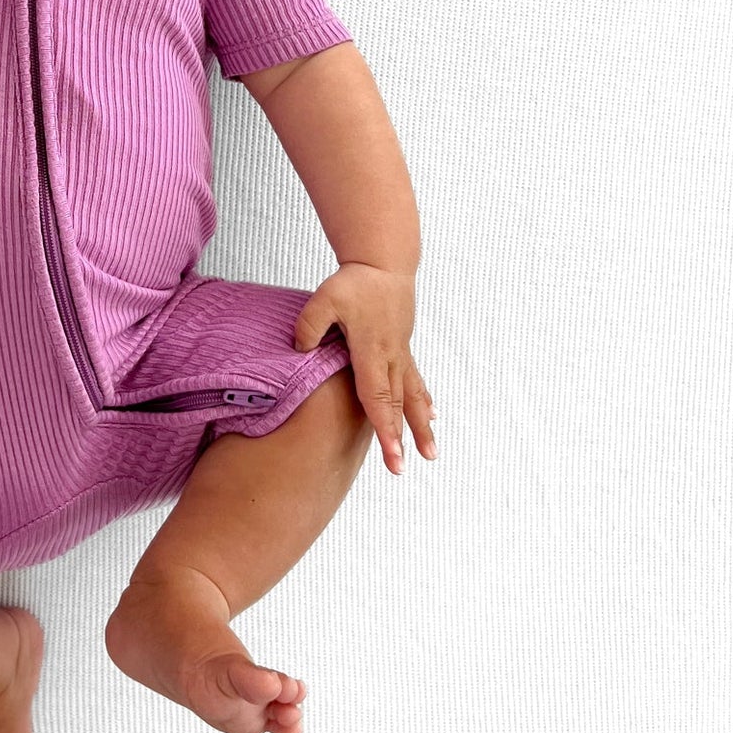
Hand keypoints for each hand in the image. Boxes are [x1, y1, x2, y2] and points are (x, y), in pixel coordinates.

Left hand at [292, 263, 436, 474]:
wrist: (384, 263)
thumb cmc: (355, 282)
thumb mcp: (324, 298)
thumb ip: (310, 325)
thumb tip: (299, 350)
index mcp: (372, 351)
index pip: (377, 397)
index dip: (385, 428)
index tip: (393, 455)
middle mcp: (391, 357)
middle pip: (396, 404)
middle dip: (400, 438)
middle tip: (403, 469)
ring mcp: (401, 354)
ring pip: (412, 396)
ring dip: (421, 426)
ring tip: (432, 453)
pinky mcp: (403, 348)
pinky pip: (415, 380)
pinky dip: (423, 400)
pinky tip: (433, 416)